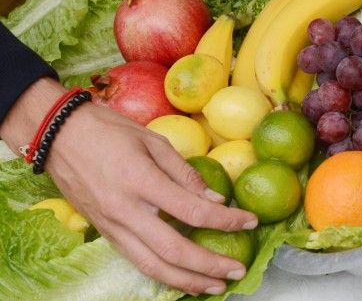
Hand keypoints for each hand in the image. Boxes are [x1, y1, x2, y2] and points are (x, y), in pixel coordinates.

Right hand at [0, 78, 257, 295]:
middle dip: (210, 265)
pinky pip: (137, 261)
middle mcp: (126, 211)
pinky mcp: (105, 233)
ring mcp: (112, 226)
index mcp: (142, 181)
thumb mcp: (153, 141)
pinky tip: (183, 276)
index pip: (194, 211)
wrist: (57, 135)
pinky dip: (163, 274)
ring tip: (215, 286)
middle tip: (237, 270)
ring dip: (187, 281)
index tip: (250, 222)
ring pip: (152, 267)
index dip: (227, 220)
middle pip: (174, 251)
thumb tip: (214, 201)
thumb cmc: (108, 130)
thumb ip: (185, 174)